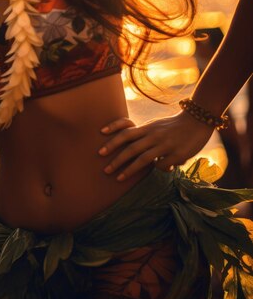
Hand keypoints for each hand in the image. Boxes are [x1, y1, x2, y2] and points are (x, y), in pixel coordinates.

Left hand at [98, 111, 214, 180]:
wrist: (197, 120)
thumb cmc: (175, 125)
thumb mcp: (157, 126)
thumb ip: (145, 135)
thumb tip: (132, 148)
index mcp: (148, 128)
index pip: (126, 133)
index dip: (113, 139)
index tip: (101, 146)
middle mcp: (154, 136)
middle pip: (131, 149)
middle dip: (116, 160)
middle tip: (105, 170)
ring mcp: (165, 145)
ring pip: (143, 159)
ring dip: (129, 170)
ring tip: (119, 179)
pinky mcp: (177, 154)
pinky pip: (163, 166)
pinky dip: (160, 169)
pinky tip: (163, 170)